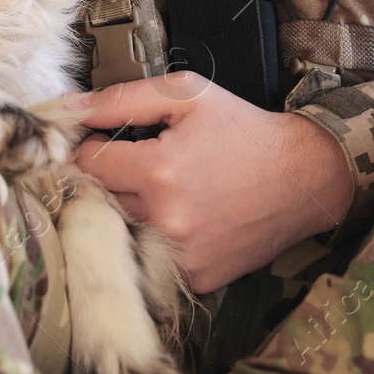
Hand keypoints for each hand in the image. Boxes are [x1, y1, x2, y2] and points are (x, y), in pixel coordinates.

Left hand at [65, 74, 353, 292]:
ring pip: (123, 231)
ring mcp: (181, 255)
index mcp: (159, 172)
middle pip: (101, 200)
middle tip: (137, 164)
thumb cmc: (244, 131)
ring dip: (130, 210)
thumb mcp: (186, 95)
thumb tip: (70, 108)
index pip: (87, 165)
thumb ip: (121, 100)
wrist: (303, 177)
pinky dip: (157, 237)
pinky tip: (182, 216)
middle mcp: (166, 220)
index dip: (94, 147)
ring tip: (161, 190)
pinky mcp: (196, 278)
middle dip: (112, 179)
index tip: (110, 143)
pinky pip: (152, 257)